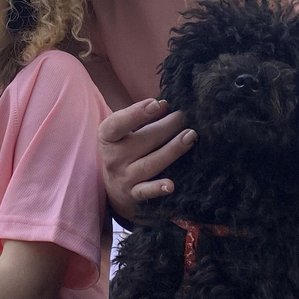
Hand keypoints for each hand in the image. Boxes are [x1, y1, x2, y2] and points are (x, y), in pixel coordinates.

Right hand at [98, 99, 195, 221]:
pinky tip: (170, 185)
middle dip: (167, 127)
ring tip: (190, 136)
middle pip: (142, 141)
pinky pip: (145, 191)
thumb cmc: (124, 149)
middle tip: (185, 117)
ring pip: (149, 163)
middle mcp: (113, 158)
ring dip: (171, 150)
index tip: (155, 104)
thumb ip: (143, 118)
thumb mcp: (127, 132)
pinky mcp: (133, 194)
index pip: (118, 124)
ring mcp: (123, 177)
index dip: (136, 113)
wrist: (113, 187)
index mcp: (108, 137)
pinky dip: (157, 188)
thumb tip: (164, 105)